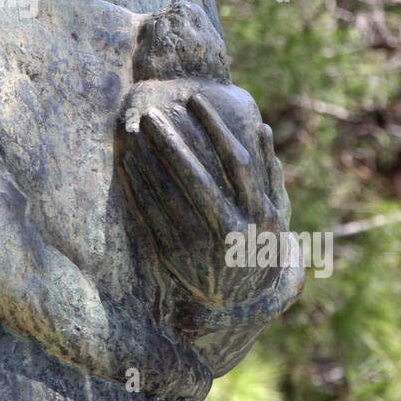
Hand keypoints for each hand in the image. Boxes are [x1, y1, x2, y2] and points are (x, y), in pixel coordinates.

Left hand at [120, 79, 302, 310]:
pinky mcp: (177, 258)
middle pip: (198, 177)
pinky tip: (127, 164)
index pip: (236, 161)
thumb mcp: (274, 214)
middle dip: (173, 141)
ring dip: (149, 161)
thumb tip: (262, 130)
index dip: (215, 128)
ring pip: (171, 196)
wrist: (240, 301)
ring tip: (133, 132)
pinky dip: (139, 188)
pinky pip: (153, 218)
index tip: (195, 99)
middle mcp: (233, 230)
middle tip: (151, 112)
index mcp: (260, 214)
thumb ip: (269, 173)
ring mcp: (204, 246)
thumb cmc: (257, 243)